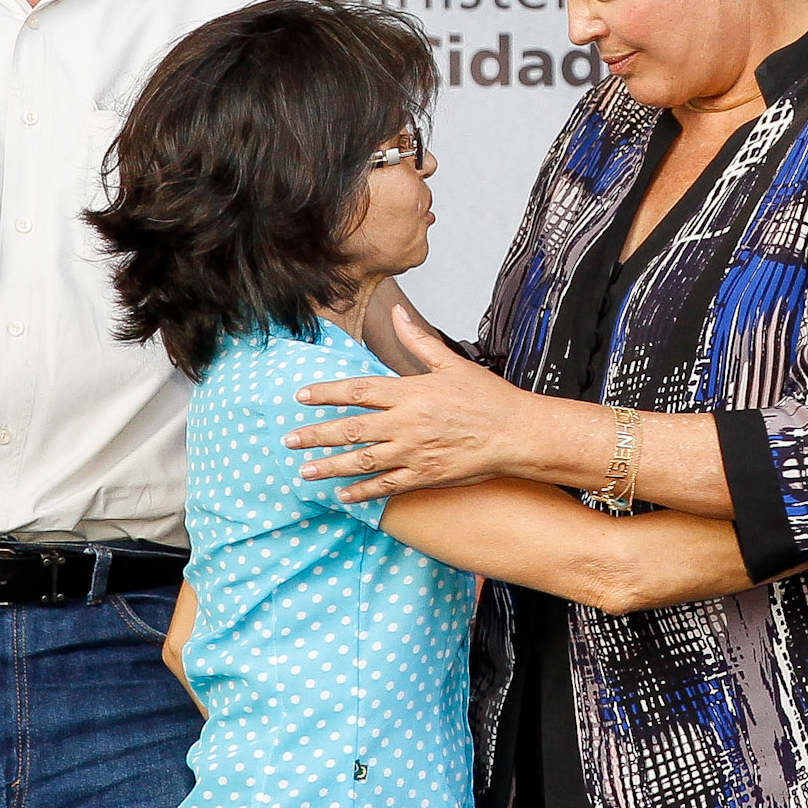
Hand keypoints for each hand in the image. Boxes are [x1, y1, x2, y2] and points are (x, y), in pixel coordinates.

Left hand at [288, 308, 527, 502]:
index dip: (327, 393)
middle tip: (289, 439)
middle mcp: (407, 424)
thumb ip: (418, 340)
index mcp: (411, 392)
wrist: (517, 434)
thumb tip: (397, 313)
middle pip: (352, 429)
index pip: (359, 391)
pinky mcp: (425, 475)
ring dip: (330, 466)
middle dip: (316, 434)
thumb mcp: (452, 363)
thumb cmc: (489, 399)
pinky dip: (363, 492)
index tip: (301, 396)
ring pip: (363, 461)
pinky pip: (387, 486)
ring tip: (304, 470)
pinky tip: (342, 494)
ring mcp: (414, 452)